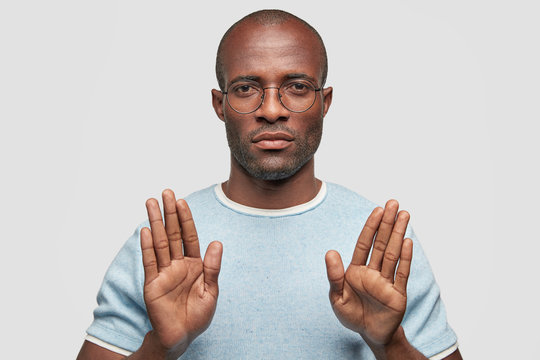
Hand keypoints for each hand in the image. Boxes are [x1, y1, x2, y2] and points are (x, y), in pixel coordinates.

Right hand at [141, 189, 222, 354]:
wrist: (181, 337)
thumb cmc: (197, 315)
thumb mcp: (211, 291)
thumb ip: (213, 267)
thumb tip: (217, 242)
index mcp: (194, 264)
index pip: (189, 237)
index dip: (186, 219)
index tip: (182, 201)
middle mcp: (177, 264)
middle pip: (173, 234)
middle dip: (170, 213)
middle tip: (165, 192)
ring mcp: (163, 273)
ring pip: (159, 243)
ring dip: (155, 222)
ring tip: (150, 203)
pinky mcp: (152, 284)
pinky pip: (150, 262)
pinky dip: (147, 246)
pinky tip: (146, 230)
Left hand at [325, 200, 412, 345]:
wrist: (369, 334)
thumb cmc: (351, 315)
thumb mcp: (337, 298)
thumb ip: (334, 276)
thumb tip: (330, 252)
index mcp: (357, 270)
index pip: (365, 244)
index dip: (371, 227)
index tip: (377, 210)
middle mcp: (373, 271)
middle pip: (381, 243)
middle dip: (387, 223)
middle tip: (393, 203)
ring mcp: (387, 281)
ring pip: (393, 253)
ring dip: (398, 233)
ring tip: (405, 215)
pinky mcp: (398, 293)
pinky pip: (401, 273)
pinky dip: (405, 257)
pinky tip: (407, 241)